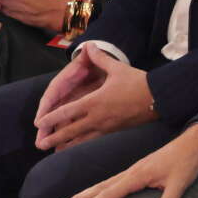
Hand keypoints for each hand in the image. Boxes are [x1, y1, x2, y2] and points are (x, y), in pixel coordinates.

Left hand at [34, 45, 154, 149]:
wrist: (158, 98)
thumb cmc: (137, 82)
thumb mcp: (117, 68)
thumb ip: (100, 58)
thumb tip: (89, 46)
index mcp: (94, 102)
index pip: (67, 112)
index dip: (51, 118)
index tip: (39, 124)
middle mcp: (97, 116)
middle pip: (71, 130)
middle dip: (54, 138)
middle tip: (40, 145)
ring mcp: (106, 126)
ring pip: (82, 138)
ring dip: (67, 144)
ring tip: (55, 151)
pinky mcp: (115, 130)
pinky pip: (94, 139)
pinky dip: (83, 143)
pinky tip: (78, 145)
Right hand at [61, 124, 197, 197]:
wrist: (193, 143)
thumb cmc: (187, 164)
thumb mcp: (179, 186)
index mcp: (138, 176)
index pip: (110, 193)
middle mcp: (132, 171)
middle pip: (102, 186)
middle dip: (82, 197)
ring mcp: (135, 169)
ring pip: (107, 182)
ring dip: (89, 191)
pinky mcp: (140, 168)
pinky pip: (116, 179)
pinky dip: (103, 186)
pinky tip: (101, 191)